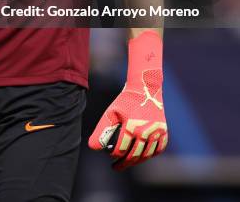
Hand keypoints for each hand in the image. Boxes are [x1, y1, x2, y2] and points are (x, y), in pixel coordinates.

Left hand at [88, 31, 167, 170]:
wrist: (145, 89)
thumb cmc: (125, 100)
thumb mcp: (111, 113)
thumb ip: (102, 131)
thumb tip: (93, 147)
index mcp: (131, 127)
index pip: (121, 149)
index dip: (114, 155)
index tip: (110, 156)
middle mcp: (146, 132)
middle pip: (134, 155)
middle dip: (124, 163)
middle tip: (116, 167)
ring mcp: (157, 133)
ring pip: (146, 155)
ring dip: (136, 161)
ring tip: (127, 163)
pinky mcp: (163, 131)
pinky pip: (158, 149)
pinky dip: (150, 155)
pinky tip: (142, 156)